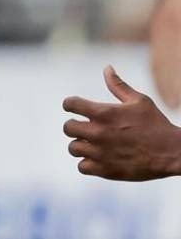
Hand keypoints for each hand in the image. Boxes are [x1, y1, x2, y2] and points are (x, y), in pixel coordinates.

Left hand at [62, 66, 180, 180]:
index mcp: (104, 113)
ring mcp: (100, 152)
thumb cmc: (156, 124)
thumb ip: (119, 85)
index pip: (71, 104)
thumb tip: (107, 68)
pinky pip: (81, 167)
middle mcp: (98, 132)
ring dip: (81, 146)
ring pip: (73, 148)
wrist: (172, 153)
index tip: (75, 108)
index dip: (70, 104)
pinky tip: (99, 158)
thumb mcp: (139, 101)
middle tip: (86, 128)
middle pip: (67, 127)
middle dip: (75, 126)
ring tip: (94, 144)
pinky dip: (88, 163)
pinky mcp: (104, 170)